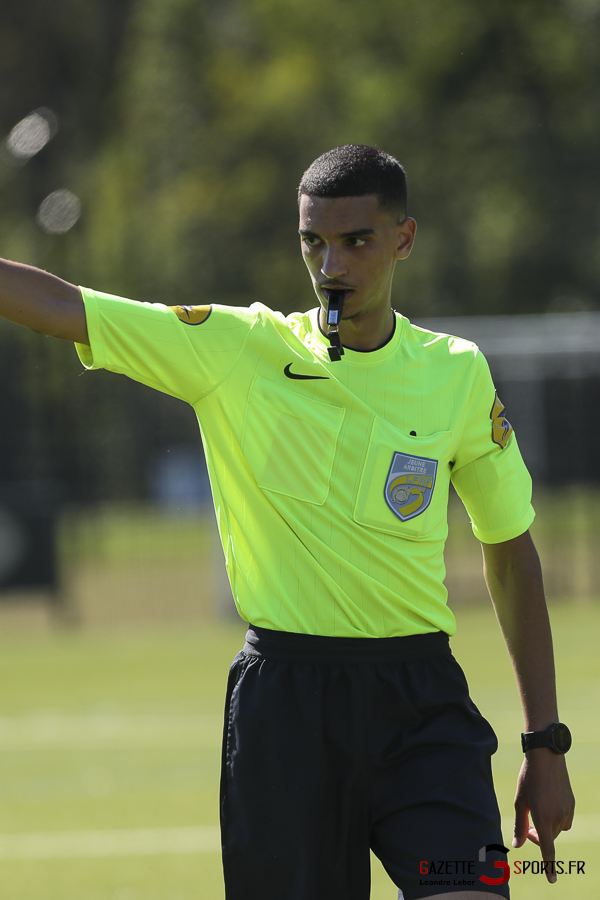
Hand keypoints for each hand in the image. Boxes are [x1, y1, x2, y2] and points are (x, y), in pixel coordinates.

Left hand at [512, 749, 574, 882]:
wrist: (546, 756)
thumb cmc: (528, 778)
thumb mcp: (519, 801)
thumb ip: (520, 825)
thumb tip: (517, 845)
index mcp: (543, 818)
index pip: (547, 849)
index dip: (549, 866)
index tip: (552, 879)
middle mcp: (558, 817)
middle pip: (550, 837)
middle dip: (539, 836)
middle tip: (528, 826)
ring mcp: (567, 810)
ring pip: (558, 829)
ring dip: (548, 826)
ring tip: (537, 810)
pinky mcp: (572, 803)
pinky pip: (565, 819)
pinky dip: (557, 818)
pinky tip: (548, 804)